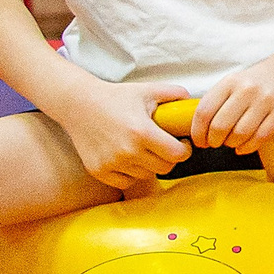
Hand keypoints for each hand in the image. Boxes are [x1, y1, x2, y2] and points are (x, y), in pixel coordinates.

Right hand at [54, 80, 191, 191]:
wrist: (78, 104)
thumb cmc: (116, 97)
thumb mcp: (148, 90)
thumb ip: (175, 93)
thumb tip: (195, 101)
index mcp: (142, 132)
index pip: (177, 155)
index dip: (185, 150)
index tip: (182, 143)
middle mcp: (127, 151)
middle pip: (164, 167)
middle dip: (169, 157)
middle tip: (165, 146)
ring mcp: (111, 163)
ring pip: (145, 175)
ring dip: (150, 165)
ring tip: (145, 149)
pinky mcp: (98, 171)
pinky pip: (125, 182)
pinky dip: (131, 174)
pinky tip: (129, 158)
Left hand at [189, 61, 273, 151]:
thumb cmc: (253, 84)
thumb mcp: (231, 84)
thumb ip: (215, 103)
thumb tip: (198, 132)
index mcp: (230, 82)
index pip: (204, 112)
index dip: (197, 132)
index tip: (199, 141)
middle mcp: (248, 88)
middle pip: (220, 125)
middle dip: (214, 141)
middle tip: (215, 144)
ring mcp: (267, 98)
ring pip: (241, 133)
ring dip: (232, 144)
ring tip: (231, 143)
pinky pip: (261, 136)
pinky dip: (248, 147)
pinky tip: (244, 147)